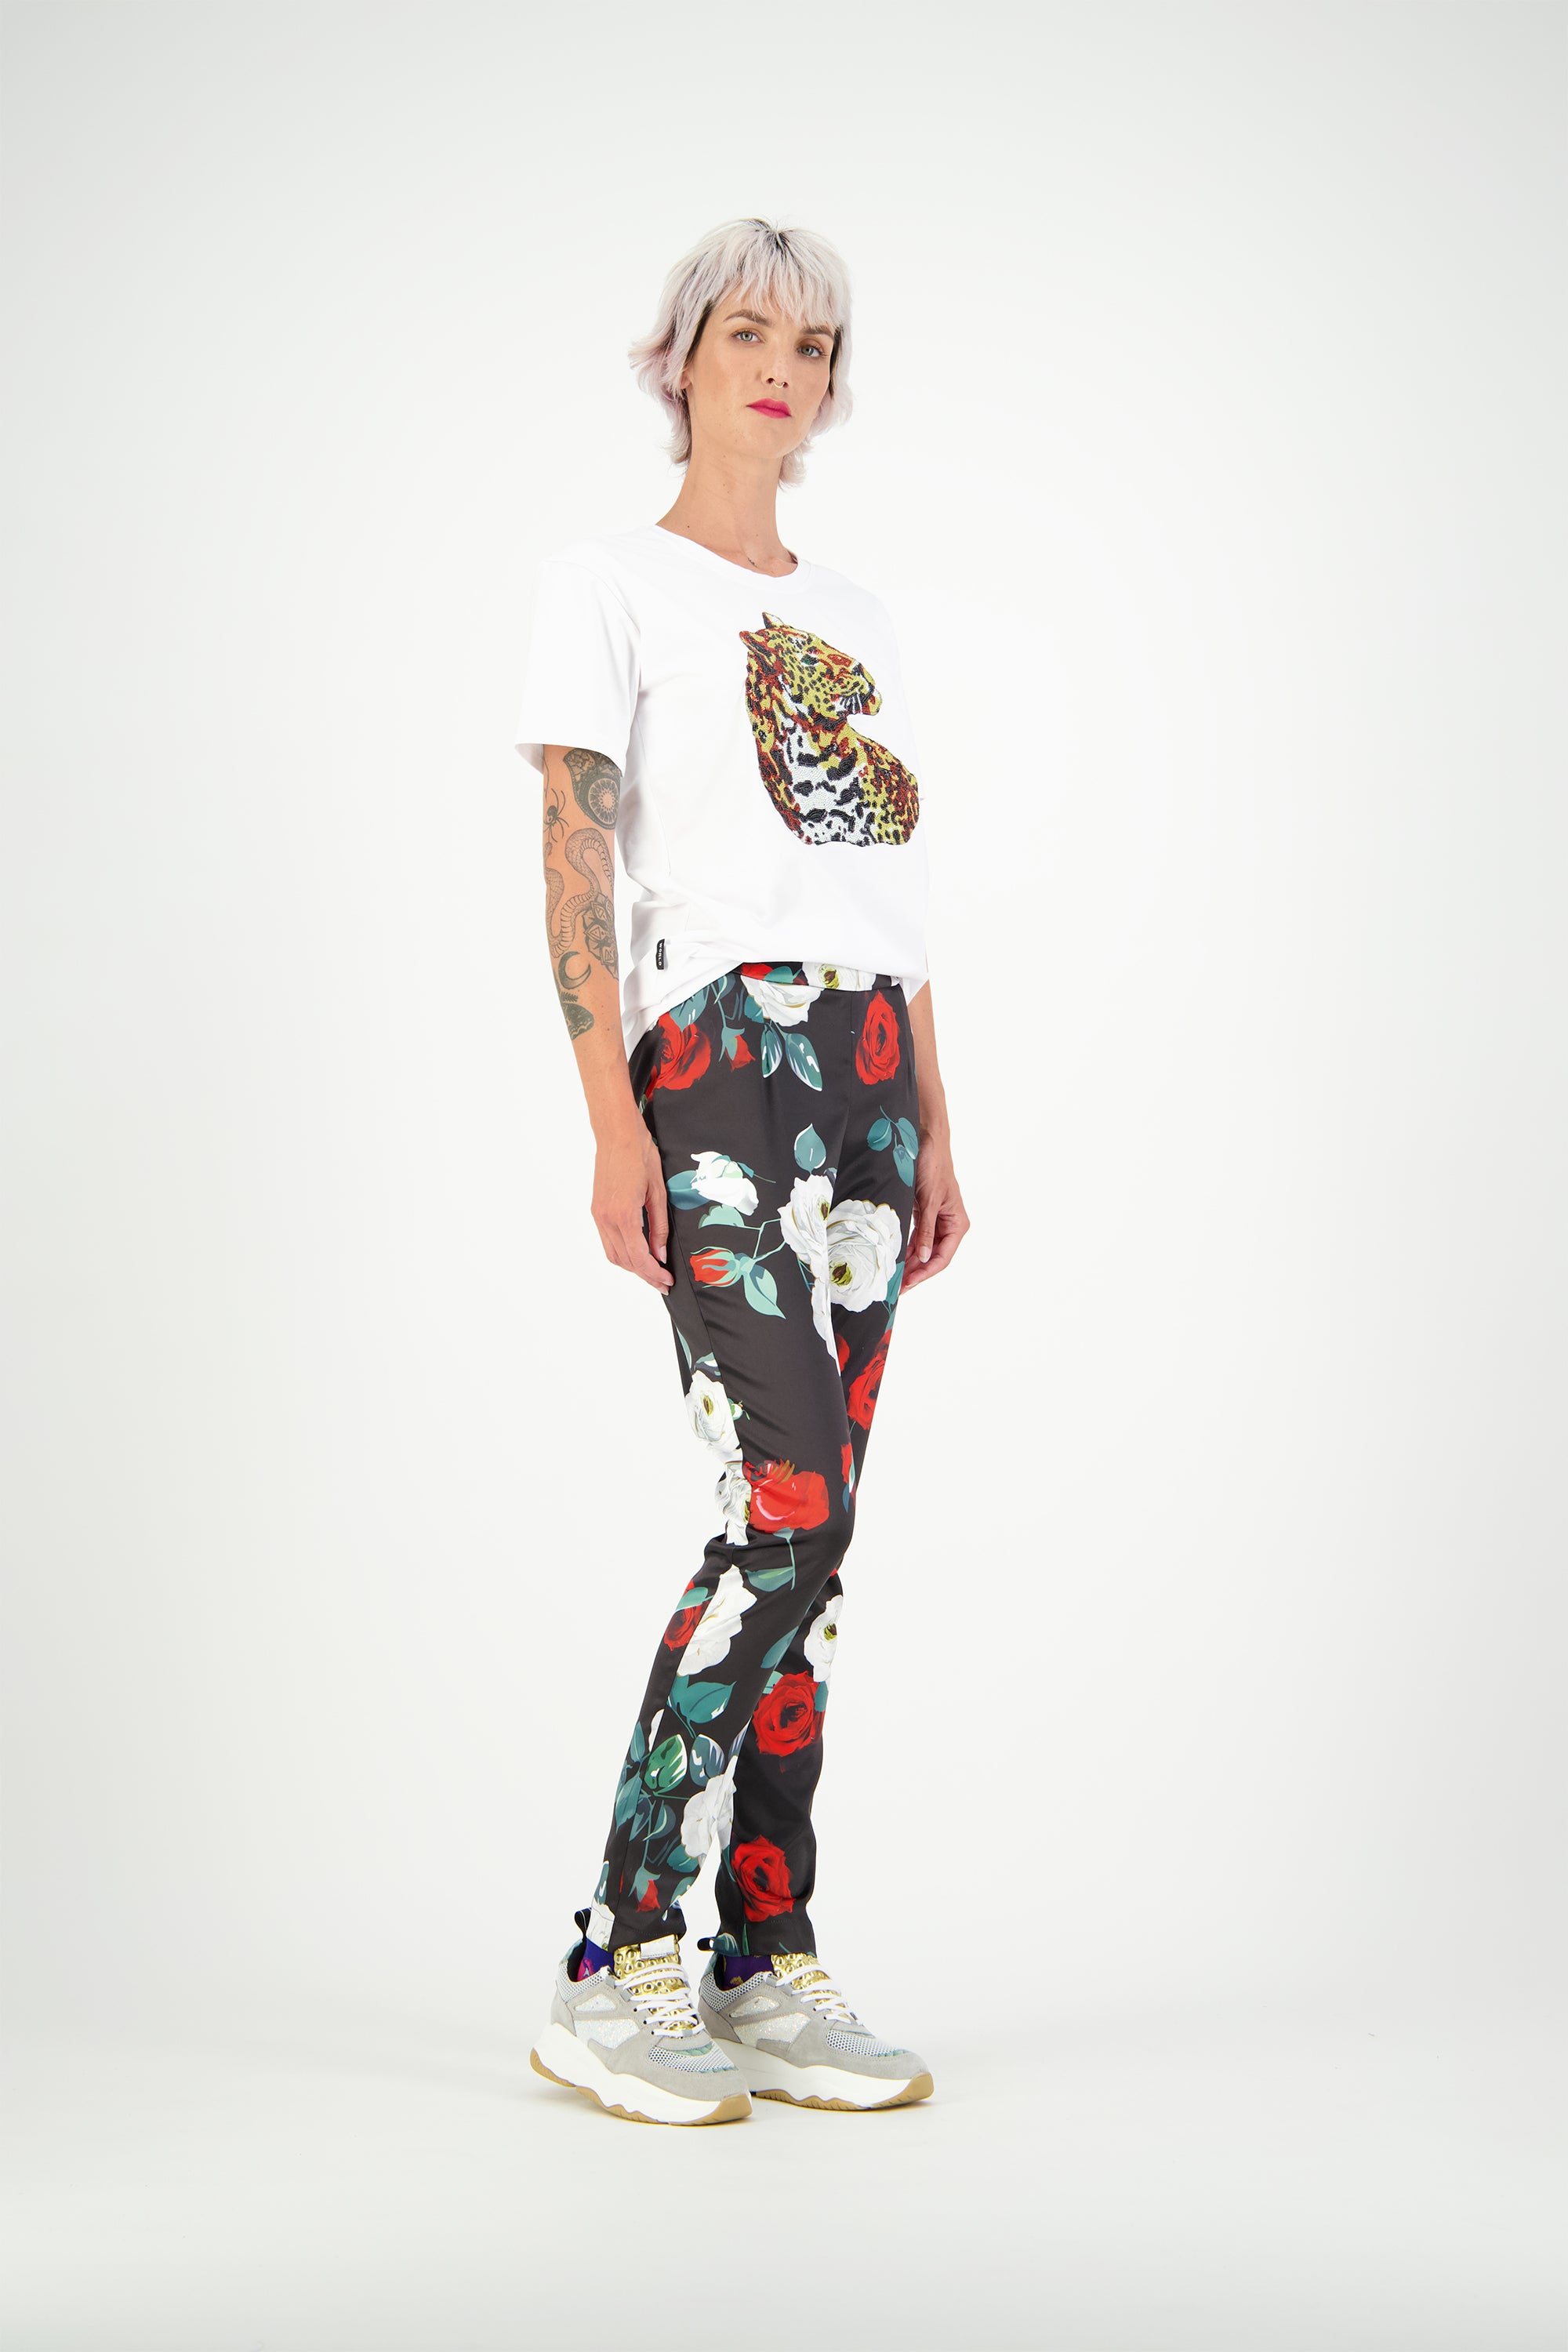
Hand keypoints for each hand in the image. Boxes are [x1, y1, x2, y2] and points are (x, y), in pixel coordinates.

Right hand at [592, 1120, 672, 1290]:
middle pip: (624, 1261)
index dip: (654, 1274)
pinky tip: (636, 1253)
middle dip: (644, 1275)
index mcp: (624, 1215)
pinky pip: (607, 1241)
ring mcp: (598, 1215)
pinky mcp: (596, 1210)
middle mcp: (607, 1218)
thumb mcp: (658, 1192)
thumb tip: (661, 1255)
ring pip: (613, 1254)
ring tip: (652, 1271)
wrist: (618, 1135)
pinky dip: (622, 1253)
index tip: (667, 1282)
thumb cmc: (641, 1156)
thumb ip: (659, 1227)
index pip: (639, 1257)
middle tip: (663, 1282)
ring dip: (632, 1267)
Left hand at [902, 1138, 968, 1291]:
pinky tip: (895, 1258)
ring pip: (922, 1250)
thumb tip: (922, 1257)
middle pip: (931, 1256)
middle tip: (897, 1287)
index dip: (925, 1273)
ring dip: (909, 1263)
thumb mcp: (928, 1201)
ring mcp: (936, 1221)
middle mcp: (949, 1225)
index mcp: (957, 1223)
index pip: (942, 1257)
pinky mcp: (924, 1214)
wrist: (926, 1141)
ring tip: (894, 1277)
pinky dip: (906, 1248)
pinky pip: (916, 1237)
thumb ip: (925, 1230)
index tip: (909, 1283)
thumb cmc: (932, 1166)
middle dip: (915, 1272)